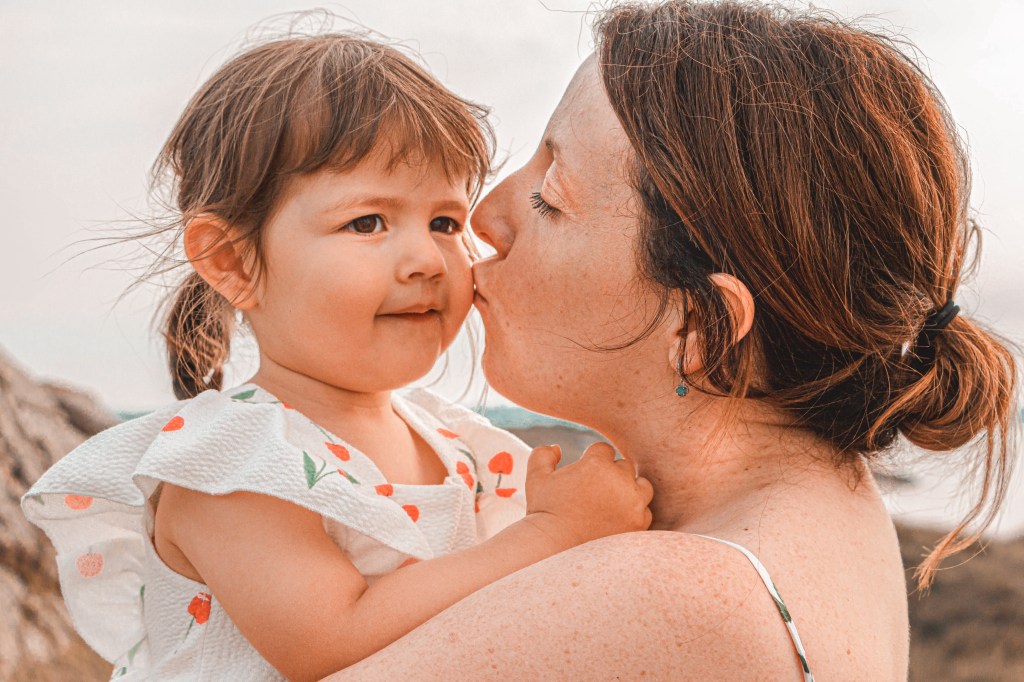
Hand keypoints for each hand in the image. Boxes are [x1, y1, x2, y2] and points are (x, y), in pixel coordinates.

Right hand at [522, 442, 653, 550]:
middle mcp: (620, 481)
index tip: (582, 475)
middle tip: (594, 491)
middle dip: (611, 475)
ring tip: (611, 502)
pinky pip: (645, 511)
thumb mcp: (536, 479)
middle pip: (624, 466)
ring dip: (630, 490)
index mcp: (597, 464)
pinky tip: (616, 519)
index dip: (592, 460)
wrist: (554, 551)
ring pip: (642, 486)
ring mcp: (632, 504)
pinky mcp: (638, 525)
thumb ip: (544, 455)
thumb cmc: (544, 513)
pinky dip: (634, 513)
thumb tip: (557, 448)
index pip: (603, 450)